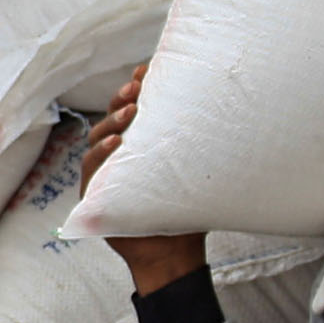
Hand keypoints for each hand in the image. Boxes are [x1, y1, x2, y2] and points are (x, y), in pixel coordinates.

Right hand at [81, 64, 208, 293]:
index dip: (136, 87)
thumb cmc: (187, 212)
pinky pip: (91, 169)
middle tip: (137, 84)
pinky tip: (116, 143)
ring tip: (130, 111)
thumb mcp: (196, 173)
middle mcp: (121, 156)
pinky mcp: (95, 195)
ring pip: (100, 138)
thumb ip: (200, 145)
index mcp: (142, 145)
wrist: (173, 254)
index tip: (147, 68)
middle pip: (114, 118)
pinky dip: (101, 153)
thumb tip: (232, 109)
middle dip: (123, 97)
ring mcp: (105, 174)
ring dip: (113, 121)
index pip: (134, 109)